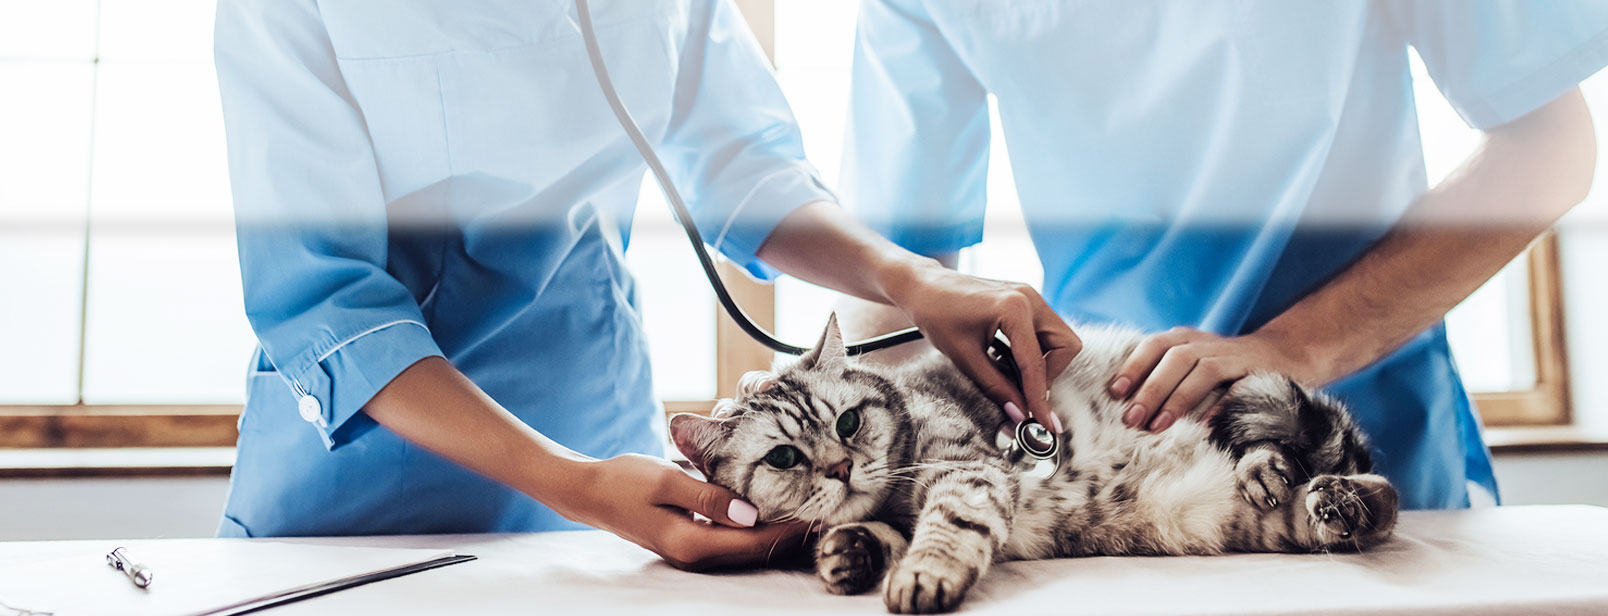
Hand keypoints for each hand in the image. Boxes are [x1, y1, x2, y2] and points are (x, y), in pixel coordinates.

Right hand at [562, 454, 809, 570]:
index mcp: (692, 544)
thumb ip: (710, 497)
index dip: (790, 529)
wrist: (588, 491)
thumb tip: (752, 513)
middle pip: (756, 549)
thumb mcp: (667, 481)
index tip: (820, 511)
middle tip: (827, 508)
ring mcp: (693, 550)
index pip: (754, 542)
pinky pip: (732, 536)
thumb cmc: (624, 481)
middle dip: (791, 531)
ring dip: (776, 528)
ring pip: (746, 544)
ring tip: (809, 506)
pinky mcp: (691, 538)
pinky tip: (771, 505)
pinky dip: (756, 524)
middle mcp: (696, 555)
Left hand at [885, 262, 1081, 430]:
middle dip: (1051, 374)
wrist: (923, 287)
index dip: (1040, 398)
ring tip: (1012, 375)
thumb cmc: (937, 316)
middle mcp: (1029, 298)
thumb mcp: (965, 358)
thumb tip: (1020, 414)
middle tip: (1025, 390)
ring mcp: (1030, 296)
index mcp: (1014, 308)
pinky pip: (1045, 330)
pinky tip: (1007, 359)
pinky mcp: (1025, 299)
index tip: (1045, 424)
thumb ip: (996, 387)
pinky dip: (1035, 350)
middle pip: (1066, 346)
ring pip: (1060, 338)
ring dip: (1043, 362)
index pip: (1037, 364)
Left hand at [1108, 327, 1318, 431]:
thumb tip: (1127, 406)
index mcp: (1186, 339)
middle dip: (1151, 389)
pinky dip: (1218, 406)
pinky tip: (1202, 427)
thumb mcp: (1192, 364)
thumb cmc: (1225, 368)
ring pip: (1201, 370)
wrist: (1285, 354)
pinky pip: (1236, 389)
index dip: (1133, 366)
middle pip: (1174, 358)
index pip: (1154, 345)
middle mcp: (1207, 343)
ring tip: (1159, 426)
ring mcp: (1233, 356)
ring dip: (1177, 399)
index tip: (1115, 393)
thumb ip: (1163, 376)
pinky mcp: (1258, 373)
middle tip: (1132, 419)